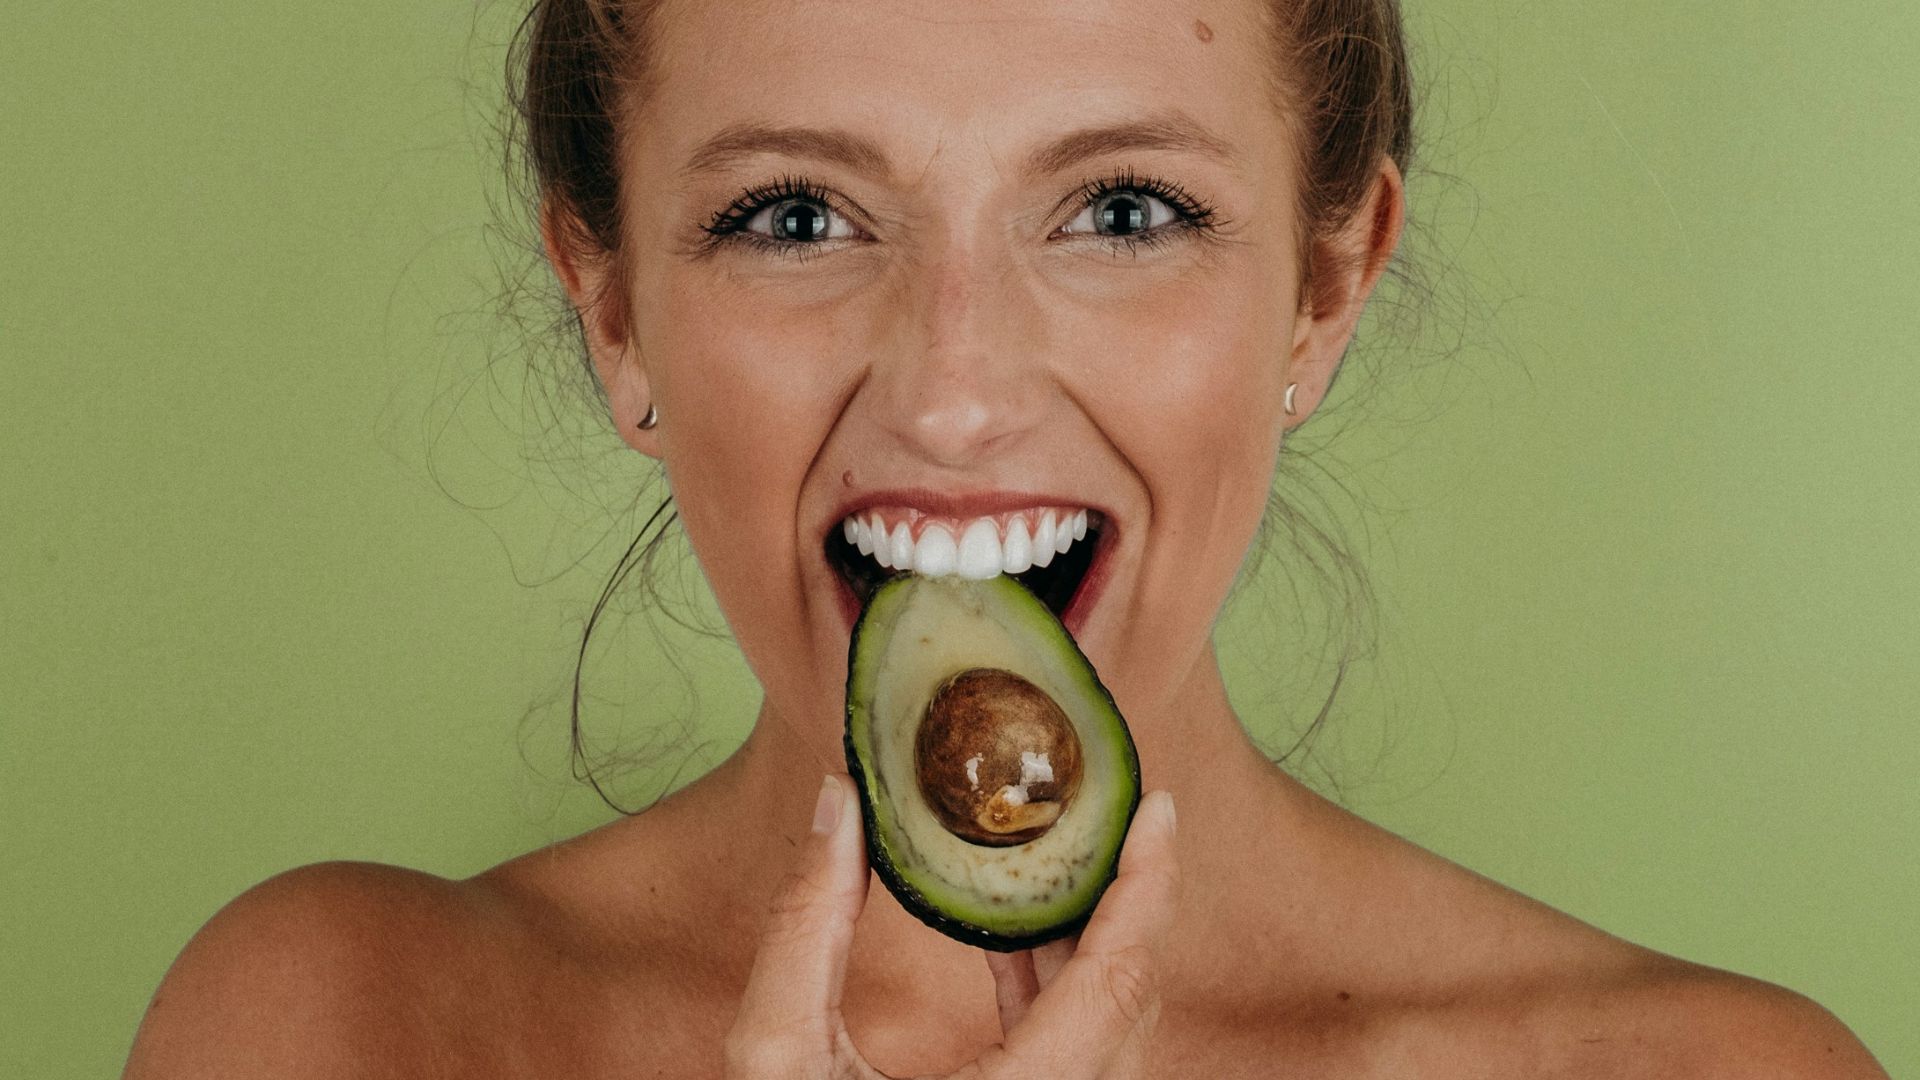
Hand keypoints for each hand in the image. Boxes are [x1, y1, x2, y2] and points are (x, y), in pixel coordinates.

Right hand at [724, 774, 1179, 1078]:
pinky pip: (1076, 1056)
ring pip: (1110, 1031)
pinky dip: (1057, 990)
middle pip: (1130, 1000)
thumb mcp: (776, 1057)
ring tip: (1064, 856)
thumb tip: (838, 804)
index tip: (1160, 809)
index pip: (1120, 981)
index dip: (1150, 887)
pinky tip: (1012, 936)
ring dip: (1093, 942)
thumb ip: (805, 927)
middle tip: (1120, 812)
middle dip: (1130, 897)